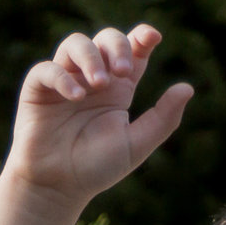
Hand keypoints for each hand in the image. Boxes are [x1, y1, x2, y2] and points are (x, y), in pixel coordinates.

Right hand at [0, 23, 193, 224]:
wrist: (59, 187)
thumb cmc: (97, 167)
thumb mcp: (137, 143)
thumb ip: (163, 118)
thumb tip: (187, 88)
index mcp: (119, 89)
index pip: (132, 51)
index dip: (142, 37)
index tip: (152, 37)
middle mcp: (93, 78)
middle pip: (106, 39)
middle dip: (117, 47)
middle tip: (124, 72)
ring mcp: (65, 80)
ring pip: (75, 44)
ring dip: (91, 57)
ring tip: (100, 83)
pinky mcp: (38, 89)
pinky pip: (47, 69)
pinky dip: (62, 77)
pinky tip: (76, 95)